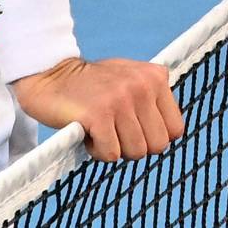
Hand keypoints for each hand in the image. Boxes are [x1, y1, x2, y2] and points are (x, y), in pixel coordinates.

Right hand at [12, 57, 183, 161]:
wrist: (51, 74)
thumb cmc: (92, 83)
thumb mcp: (132, 80)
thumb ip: (152, 99)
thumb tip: (171, 134)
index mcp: (156, 77)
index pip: (176, 128)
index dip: (154, 137)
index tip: (134, 130)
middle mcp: (143, 86)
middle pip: (158, 145)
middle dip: (136, 147)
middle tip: (115, 133)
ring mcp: (121, 99)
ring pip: (136, 152)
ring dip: (116, 149)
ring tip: (101, 131)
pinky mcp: (98, 114)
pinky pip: (111, 153)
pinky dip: (98, 151)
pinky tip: (88, 133)